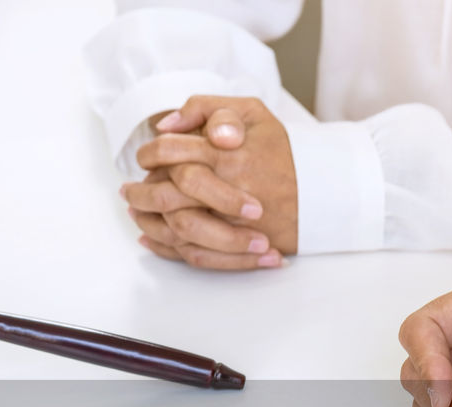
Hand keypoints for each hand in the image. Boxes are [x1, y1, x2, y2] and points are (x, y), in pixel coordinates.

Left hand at [124, 95, 295, 269]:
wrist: (323, 194)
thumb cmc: (285, 152)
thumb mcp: (253, 112)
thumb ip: (208, 108)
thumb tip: (168, 124)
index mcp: (225, 154)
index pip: (170, 152)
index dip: (150, 154)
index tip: (144, 156)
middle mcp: (224, 189)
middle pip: (165, 193)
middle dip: (140, 192)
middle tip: (128, 189)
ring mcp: (230, 223)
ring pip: (174, 227)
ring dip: (148, 220)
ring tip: (135, 212)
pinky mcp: (235, 248)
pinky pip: (192, 254)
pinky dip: (165, 248)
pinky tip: (150, 239)